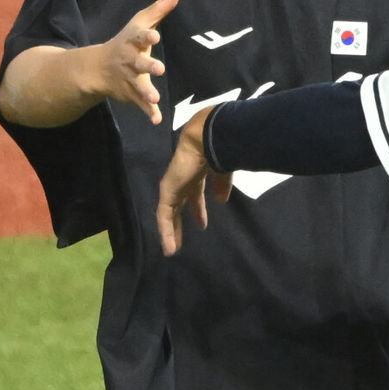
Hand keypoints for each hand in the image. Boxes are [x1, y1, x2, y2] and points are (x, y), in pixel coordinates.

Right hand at [94, 0, 180, 123]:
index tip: (156, 35)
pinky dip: (149, 113)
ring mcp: (130, 79)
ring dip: (146, 93)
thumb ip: (159, 10)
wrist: (97, 68)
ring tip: (155, 99)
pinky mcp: (132, 94)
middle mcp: (130, 61)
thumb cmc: (126, 42)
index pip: (139, 37)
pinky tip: (157, 120)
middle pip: (139, 63)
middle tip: (159, 69)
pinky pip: (141, 105)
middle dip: (148, 66)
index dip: (147, 36)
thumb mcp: (140, 24)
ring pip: (138, 87)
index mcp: (132, 42)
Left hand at [157, 107, 232, 255]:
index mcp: (196, 174)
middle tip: (181, 239)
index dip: (198, 210)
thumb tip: (221, 201)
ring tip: (172, 250)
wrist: (205, 139)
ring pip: (169, 214)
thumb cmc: (218, 151)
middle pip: (179, 206)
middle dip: (181, 222)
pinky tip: (170, 248)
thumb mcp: (223, 173)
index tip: (202, 225)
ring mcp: (172, 186)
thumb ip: (221, 186)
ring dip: (171, 232)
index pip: (194, 195)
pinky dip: (166, 232)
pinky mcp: (167, 192)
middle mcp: (182, 180)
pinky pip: (164, 216)